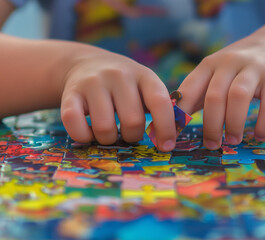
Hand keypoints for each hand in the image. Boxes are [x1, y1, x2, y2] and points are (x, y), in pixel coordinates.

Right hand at [60, 48, 175, 151]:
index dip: (166, 127)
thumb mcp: (145, 87)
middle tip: (128, 133)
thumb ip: (159, 108)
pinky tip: (89, 132)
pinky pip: (75, 126)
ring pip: (105, 128)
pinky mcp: (70, 94)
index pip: (160, 102)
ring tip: (109, 131)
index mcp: (143, 75)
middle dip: (133, 136)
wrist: (85, 64)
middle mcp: (119, 75)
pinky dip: (84, 137)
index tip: (166, 147)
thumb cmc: (125, 85)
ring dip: (108, 139)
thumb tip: (168, 141)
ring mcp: (93, 83)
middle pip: (133, 121)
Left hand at [177, 35, 264, 149]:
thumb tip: (174, 125)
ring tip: (233, 140)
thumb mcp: (216, 74)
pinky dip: (264, 123)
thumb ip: (198, 95)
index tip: (176, 136)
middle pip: (214, 96)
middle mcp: (229, 63)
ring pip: (238, 97)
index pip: (189, 89)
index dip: (180, 114)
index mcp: (209, 65)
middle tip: (212, 144)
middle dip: (211, 125)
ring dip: (233, 123)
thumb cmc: (239, 69)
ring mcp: (254, 68)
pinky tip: (260, 135)